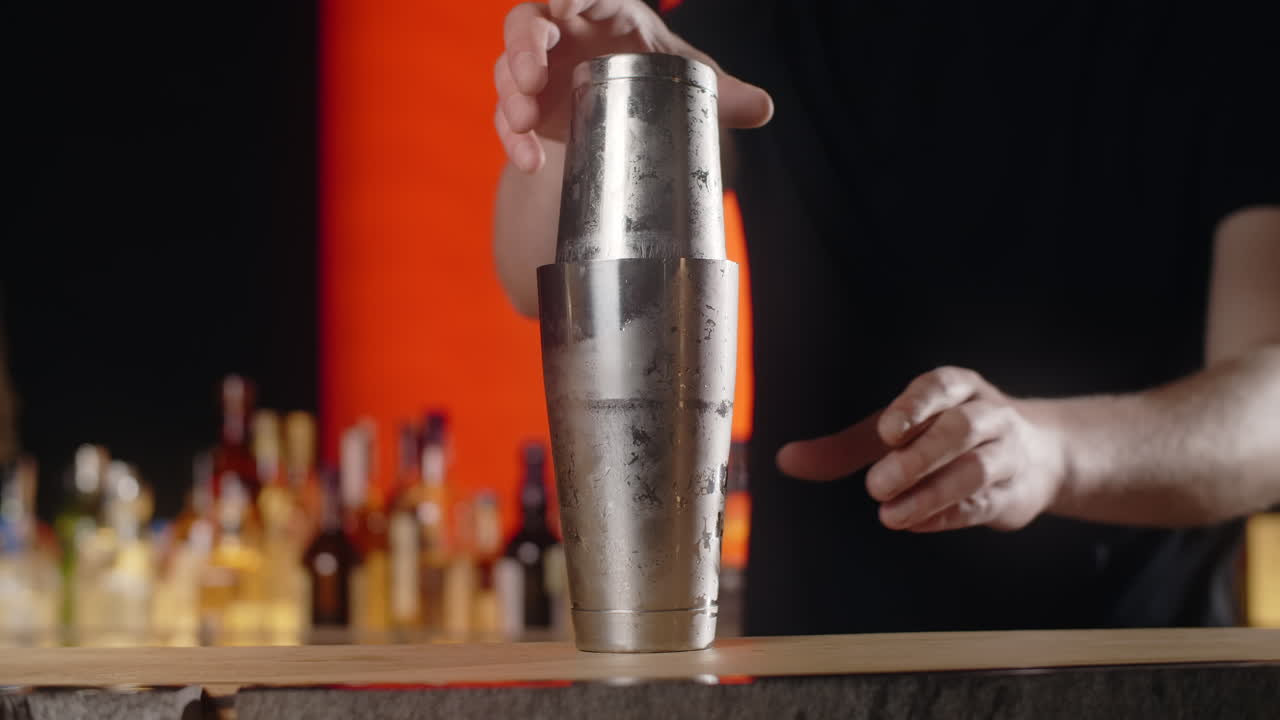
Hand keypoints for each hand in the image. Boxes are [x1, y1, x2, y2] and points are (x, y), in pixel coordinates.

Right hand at [494, 0, 772, 171]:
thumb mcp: (688, 77)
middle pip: (527, 24)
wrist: (628, 105)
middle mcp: (561, 31)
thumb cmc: (654, 71)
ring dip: (509, 95)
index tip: (562, 6)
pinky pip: (507, 118)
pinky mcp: (527, 106)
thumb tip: (764, 108)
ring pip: (508, 70)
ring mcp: (538, 69)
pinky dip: (513, 140)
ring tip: (524, 119)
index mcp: (602, 8)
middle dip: (524, 48)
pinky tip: (530, 160)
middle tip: (532, 78)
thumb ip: (722, 91)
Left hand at [776, 367, 1067, 532]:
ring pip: (977, 469)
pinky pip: (985, 502)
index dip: (915, 406)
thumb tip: (787, 460)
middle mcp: (988, 414)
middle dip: (918, 457)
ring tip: (890, 515)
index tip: (888, 431)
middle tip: (876, 484)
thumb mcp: (895, 433)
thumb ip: (843, 448)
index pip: (940, 386)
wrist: (1033, 459)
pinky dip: (948, 515)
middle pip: (961, 429)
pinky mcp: (1013, 493)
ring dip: (931, 493)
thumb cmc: (944, 436)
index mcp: (956, 388)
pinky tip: (915, 523)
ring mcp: (1007, 453)